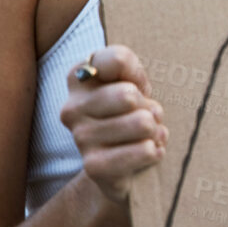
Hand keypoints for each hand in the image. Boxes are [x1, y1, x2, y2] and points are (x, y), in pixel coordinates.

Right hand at [58, 46, 166, 204]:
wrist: (120, 159)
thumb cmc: (129, 110)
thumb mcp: (133, 79)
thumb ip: (128, 67)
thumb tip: (128, 90)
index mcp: (79, 78)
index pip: (116, 60)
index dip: (137, 73)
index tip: (132, 84)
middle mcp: (72, 107)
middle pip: (129, 95)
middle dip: (148, 106)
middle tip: (142, 115)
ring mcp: (80, 137)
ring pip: (142, 123)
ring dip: (154, 130)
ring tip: (143, 134)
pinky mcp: (94, 166)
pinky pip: (144, 151)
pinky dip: (155, 150)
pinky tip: (145, 151)